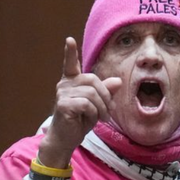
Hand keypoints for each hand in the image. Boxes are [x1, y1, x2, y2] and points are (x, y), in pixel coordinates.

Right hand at [39, 38, 123, 168]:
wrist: (66, 140)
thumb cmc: (80, 122)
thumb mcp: (97, 106)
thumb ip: (105, 92)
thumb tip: (117, 81)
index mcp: (71, 82)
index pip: (70, 64)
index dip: (70, 52)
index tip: (69, 40)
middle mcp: (64, 85)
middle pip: (92, 80)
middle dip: (105, 95)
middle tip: (108, 111)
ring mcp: (62, 94)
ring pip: (91, 93)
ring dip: (101, 107)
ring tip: (101, 118)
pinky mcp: (63, 104)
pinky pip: (87, 103)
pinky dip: (94, 113)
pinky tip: (92, 120)